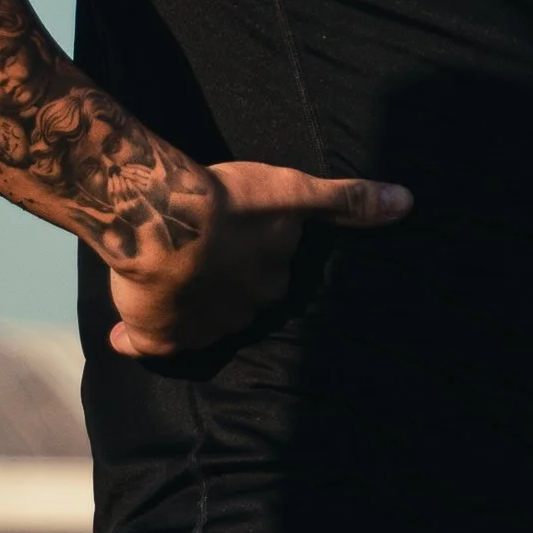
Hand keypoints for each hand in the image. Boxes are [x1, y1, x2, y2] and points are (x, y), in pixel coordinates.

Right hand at [108, 160, 411, 358]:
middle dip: (219, 286)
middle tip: (199, 258)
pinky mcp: (155, 332)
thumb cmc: (232, 202)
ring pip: (189, 320)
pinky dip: (135, 337)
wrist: (165, 222)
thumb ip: (348, 202)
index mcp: (270, 284)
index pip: (268, 275)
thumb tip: (409, 203)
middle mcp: (239, 313)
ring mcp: (195, 327)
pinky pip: (145, 340)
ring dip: (178, 306)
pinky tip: (123, 336)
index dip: (253, 258)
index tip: (236, 241)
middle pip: (232, 302)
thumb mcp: (296, 192)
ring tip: (160, 282)